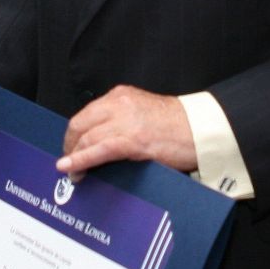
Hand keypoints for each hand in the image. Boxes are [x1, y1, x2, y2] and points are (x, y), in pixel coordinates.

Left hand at [58, 86, 196, 178]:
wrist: (200, 129)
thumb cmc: (178, 125)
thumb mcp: (143, 112)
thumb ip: (122, 119)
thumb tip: (101, 140)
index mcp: (121, 95)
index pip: (87, 113)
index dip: (75, 133)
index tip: (71, 146)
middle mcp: (119, 104)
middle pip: (80, 124)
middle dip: (70, 144)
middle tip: (68, 160)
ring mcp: (125, 122)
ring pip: (86, 138)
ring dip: (74, 157)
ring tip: (72, 173)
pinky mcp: (132, 140)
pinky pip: (97, 150)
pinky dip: (80, 160)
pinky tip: (72, 168)